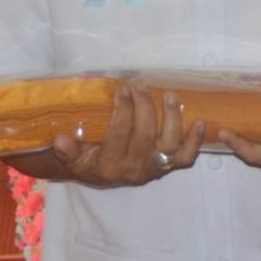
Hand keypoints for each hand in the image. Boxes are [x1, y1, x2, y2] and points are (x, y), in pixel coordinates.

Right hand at [51, 84, 203, 187]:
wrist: (99, 174)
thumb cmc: (85, 158)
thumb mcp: (71, 157)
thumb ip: (67, 150)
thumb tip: (59, 139)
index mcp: (109, 166)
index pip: (119, 133)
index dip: (122, 109)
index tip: (122, 89)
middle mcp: (134, 170)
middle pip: (146, 135)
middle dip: (144, 107)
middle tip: (139, 86)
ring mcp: (154, 169)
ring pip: (170, 144)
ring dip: (172, 117)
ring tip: (170, 94)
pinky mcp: (168, 167)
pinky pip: (187, 158)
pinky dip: (195, 141)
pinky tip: (200, 121)